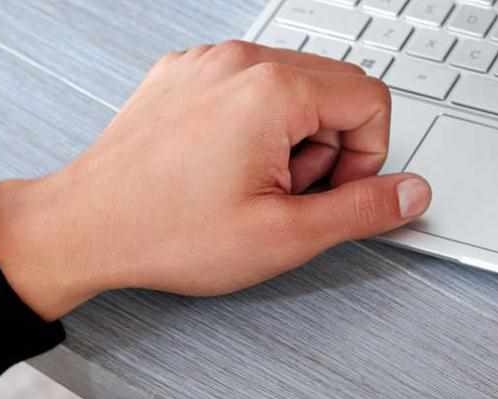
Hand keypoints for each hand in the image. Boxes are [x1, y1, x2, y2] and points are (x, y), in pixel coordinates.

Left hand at [0, 41, 430, 319]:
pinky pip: (248, 86)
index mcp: (273, 91)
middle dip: (331, 146)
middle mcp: (240, 62)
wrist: (83, 227)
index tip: (331, 193)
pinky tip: (225, 167)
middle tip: (290, 193)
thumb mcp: (286, 236)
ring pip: (294, 86)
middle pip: (336, 88)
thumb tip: (414, 192)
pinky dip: (254, 125)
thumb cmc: (166, 231)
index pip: (371, 100)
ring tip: (253, 183)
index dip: (367, 157)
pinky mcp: (182, 74)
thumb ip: (364, 209)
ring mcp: (207, 63)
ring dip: (294, 136)